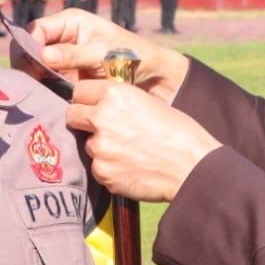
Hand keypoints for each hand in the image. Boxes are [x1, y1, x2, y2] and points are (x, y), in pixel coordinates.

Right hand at [31, 7, 187, 100]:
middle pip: (30, 49)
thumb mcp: (103, 53)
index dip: (28, 46)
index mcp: (70, 22)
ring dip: (34, 79)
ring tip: (37, 91)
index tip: (32, 66)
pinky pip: (48, 83)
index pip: (35, 30)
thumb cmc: (132, 56)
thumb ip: (73, 54)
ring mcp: (64, 60)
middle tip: (31, 81)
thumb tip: (43, 55)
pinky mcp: (68, 79)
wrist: (153, 78)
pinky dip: (44, 90)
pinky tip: (46, 99)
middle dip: (27, 64)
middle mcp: (63, 39)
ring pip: (36, 68)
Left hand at [66, 79, 219, 200]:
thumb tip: (100, 105)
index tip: (92, 105)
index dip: (87, 99)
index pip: (79, 91)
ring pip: (88, 144)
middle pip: (72, 115)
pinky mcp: (103, 172)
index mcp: (115, 94)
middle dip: (84, 120)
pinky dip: (110, 168)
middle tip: (104, 128)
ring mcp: (100, 147)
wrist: (192, 166)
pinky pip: (98, 167)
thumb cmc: (179, 132)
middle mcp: (102, 117)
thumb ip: (120, 102)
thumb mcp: (148, 102)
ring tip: (130, 152)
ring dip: (101, 148)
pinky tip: (132, 167)